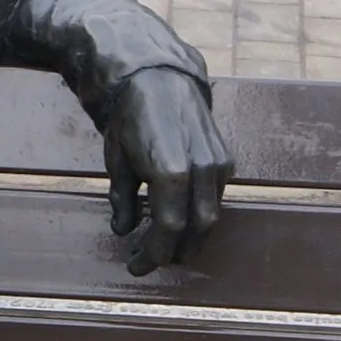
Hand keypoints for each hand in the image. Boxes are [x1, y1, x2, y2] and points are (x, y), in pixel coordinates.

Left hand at [104, 67, 231, 276]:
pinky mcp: (224, 157)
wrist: (156, 74)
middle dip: (173, 251)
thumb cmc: (130, 116)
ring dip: (189, 237)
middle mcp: (200, 168)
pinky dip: (198, 214)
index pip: (168, 229)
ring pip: (210, 215)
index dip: (152, 254)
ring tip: (163, 244)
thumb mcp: (117, 161)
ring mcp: (217, 162)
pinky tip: (178, 218)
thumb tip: (123, 230)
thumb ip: (123, 200)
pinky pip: (215, 196)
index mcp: (171, 171)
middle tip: (149, 260)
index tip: (135, 266)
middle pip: (196, 228)